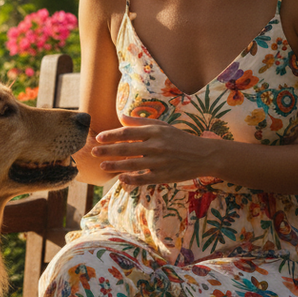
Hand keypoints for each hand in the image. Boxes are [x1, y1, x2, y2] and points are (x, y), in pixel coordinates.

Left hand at [88, 114, 220, 185]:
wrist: (203, 155)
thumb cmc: (180, 139)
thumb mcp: (163, 126)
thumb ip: (141, 122)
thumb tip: (121, 116)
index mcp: (155, 132)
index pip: (128, 133)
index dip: (112, 135)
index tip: (99, 138)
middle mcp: (156, 146)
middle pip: (127, 148)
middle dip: (108, 150)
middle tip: (94, 151)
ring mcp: (160, 162)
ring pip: (133, 165)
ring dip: (115, 165)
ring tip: (102, 165)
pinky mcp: (164, 176)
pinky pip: (144, 179)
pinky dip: (132, 179)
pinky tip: (121, 179)